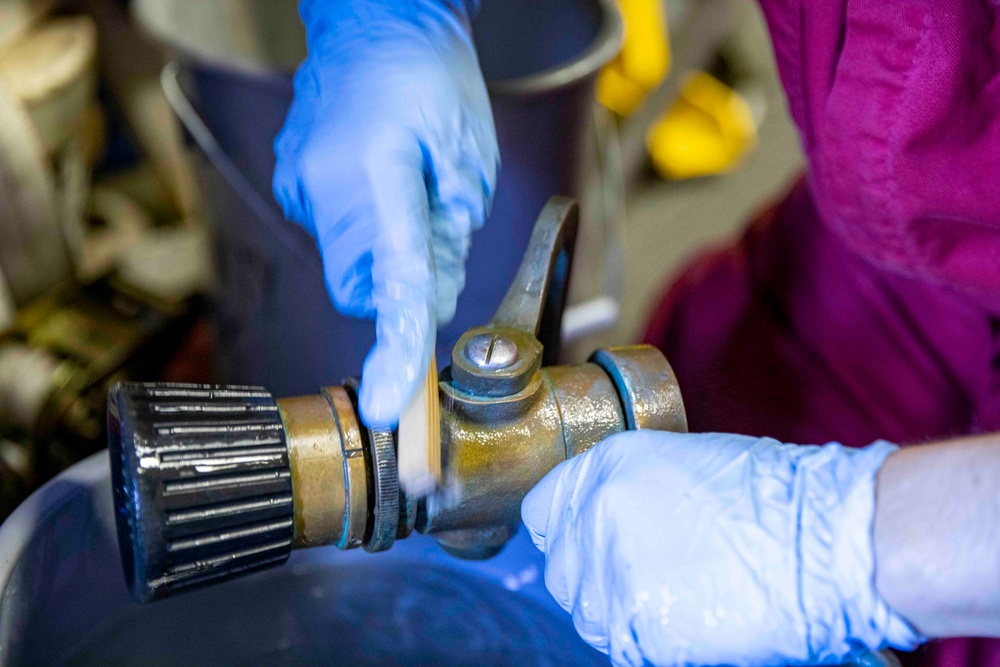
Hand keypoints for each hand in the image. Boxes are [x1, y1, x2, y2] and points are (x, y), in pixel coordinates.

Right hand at [273, 0, 497, 426]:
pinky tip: (381, 179)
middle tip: (437, 236)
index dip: (396, 349)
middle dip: (402, 286)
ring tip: (410, 191)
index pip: (393, 281)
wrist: (374, 20)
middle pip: (363, 287)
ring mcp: (299, 185)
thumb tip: (429, 297)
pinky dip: (364, 229)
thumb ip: (450, 236)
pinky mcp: (291, 183)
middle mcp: (325, 188)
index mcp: (378, 176)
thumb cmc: (431, 77)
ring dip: (385, 253)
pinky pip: (334, 234)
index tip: (391, 408)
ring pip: (348, 264)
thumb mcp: (469, 155)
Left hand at [521, 431, 922, 665]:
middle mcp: (597, 517)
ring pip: (589, 615)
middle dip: (593, 579)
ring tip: (677, 602)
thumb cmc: (780, 498)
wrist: (827, 539)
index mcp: (608, 468)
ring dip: (621, 614)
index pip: (544, 511)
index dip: (567, 531)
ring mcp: (613, 575)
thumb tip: (614, 521)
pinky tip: (691, 625)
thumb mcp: (688, 466)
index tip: (585, 545)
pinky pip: (625, 648)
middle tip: (644, 580)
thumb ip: (633, 492)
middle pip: (562, 569)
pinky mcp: (639, 629)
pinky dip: (651, 645)